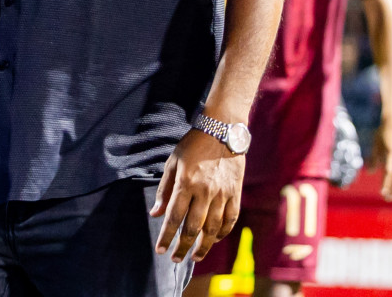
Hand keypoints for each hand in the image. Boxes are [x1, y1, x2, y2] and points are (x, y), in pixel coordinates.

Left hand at [150, 129, 242, 263]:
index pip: (174, 217)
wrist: (222, 132)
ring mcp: (222, 194)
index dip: (166, 236)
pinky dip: (223, 232)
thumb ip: (164, 190)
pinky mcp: (235, 194)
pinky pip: (230, 219)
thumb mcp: (173, 163)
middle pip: (193, 227)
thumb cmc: (192, 146)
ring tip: (195, 256)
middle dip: (183, 246)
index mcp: (186, 183)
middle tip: (176, 259)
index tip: (160, 250)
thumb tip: (156, 213)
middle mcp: (204, 192)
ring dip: (204, 246)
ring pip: (213, 228)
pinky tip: (214, 239)